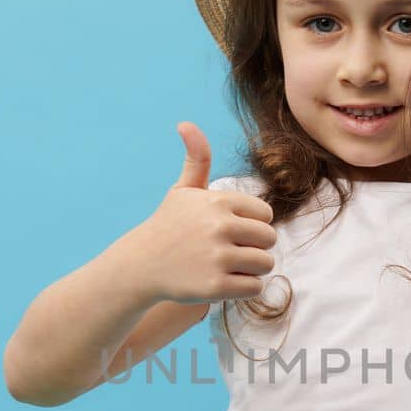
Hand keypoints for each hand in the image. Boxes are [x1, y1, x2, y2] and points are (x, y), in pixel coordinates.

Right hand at [118, 122, 275, 305]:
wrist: (140, 266)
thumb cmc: (168, 226)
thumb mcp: (182, 191)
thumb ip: (196, 158)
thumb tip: (186, 123)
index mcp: (219, 202)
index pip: (266, 214)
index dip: (252, 224)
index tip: (231, 230)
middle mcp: (220, 227)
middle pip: (269, 239)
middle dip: (255, 247)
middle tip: (232, 251)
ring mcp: (218, 258)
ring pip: (265, 264)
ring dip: (252, 269)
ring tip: (229, 266)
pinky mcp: (215, 286)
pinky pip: (254, 287)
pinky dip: (245, 287)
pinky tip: (225, 281)